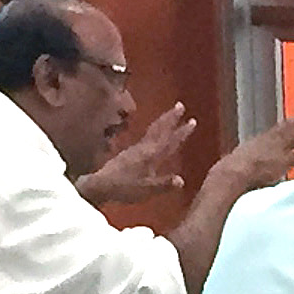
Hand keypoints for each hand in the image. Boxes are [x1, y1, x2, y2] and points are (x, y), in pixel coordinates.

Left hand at [76, 104, 197, 206]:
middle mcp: (145, 148)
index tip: (192, 120)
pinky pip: (146, 135)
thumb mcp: (147, 189)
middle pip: (160, 129)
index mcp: (151, 156)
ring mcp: (136, 148)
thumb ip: (164, 184)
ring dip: (163, 120)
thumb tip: (182, 180)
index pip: (170, 141)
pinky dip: (154, 129)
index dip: (182, 132)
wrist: (101, 184)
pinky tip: (155, 132)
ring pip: (153, 130)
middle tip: (180, 105)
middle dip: (171, 117)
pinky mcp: (130, 151)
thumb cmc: (124, 188)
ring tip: (170, 113)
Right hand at [212, 110, 293, 193]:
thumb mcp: (240, 168)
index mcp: (259, 143)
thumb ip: (254, 168)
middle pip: (292, 127)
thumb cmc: (228, 178)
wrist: (227, 178)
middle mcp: (268, 143)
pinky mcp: (281, 162)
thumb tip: (261, 176)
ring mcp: (275, 151)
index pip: (281, 130)